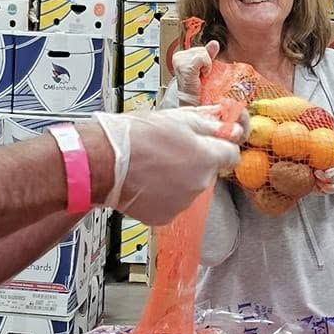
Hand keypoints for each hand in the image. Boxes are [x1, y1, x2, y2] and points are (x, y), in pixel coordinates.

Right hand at [91, 108, 240, 225]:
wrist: (101, 162)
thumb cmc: (133, 137)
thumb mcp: (174, 118)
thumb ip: (207, 123)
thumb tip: (226, 125)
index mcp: (207, 157)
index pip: (232, 154)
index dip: (220, 146)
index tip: (208, 142)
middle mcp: (200, 183)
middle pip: (208, 171)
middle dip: (194, 161)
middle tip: (168, 149)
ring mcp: (183, 202)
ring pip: (189, 187)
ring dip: (177, 178)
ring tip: (152, 165)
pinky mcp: (165, 216)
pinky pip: (172, 203)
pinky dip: (162, 194)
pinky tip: (146, 181)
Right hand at [171, 41, 218, 103]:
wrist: (193, 105)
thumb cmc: (198, 92)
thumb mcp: (204, 70)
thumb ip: (208, 55)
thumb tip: (214, 43)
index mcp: (181, 57)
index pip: (199, 48)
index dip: (204, 60)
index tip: (201, 72)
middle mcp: (178, 58)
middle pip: (200, 49)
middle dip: (205, 62)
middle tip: (200, 76)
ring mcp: (179, 62)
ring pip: (202, 52)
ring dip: (206, 65)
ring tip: (200, 77)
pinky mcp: (184, 67)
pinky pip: (201, 58)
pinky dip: (205, 66)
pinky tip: (201, 76)